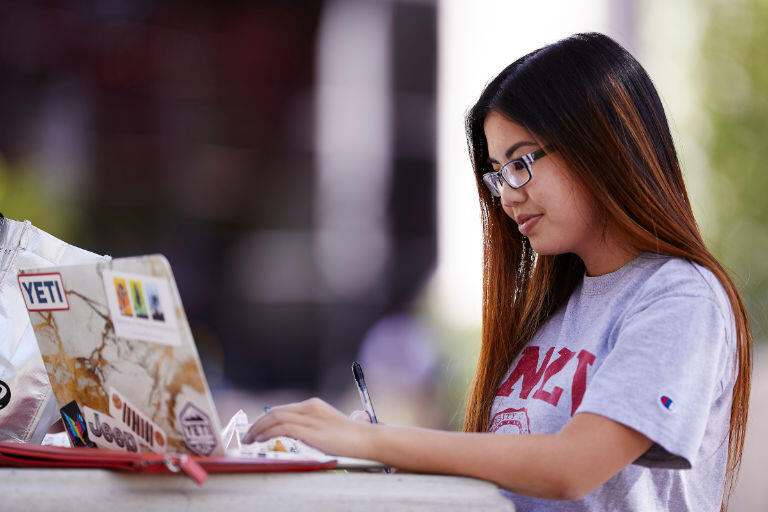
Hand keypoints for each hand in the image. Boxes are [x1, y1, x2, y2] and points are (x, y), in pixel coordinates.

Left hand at [241, 398, 372, 457]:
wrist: (367, 440)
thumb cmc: (351, 438)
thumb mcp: (327, 428)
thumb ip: (311, 428)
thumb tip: (293, 435)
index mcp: (313, 406)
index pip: (282, 410)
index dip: (265, 419)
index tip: (255, 429)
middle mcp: (309, 408)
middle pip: (275, 411)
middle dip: (257, 423)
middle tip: (246, 435)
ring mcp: (310, 418)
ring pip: (275, 418)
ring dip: (258, 428)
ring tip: (249, 439)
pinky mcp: (311, 430)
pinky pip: (282, 428)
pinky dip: (268, 432)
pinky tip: (261, 439)